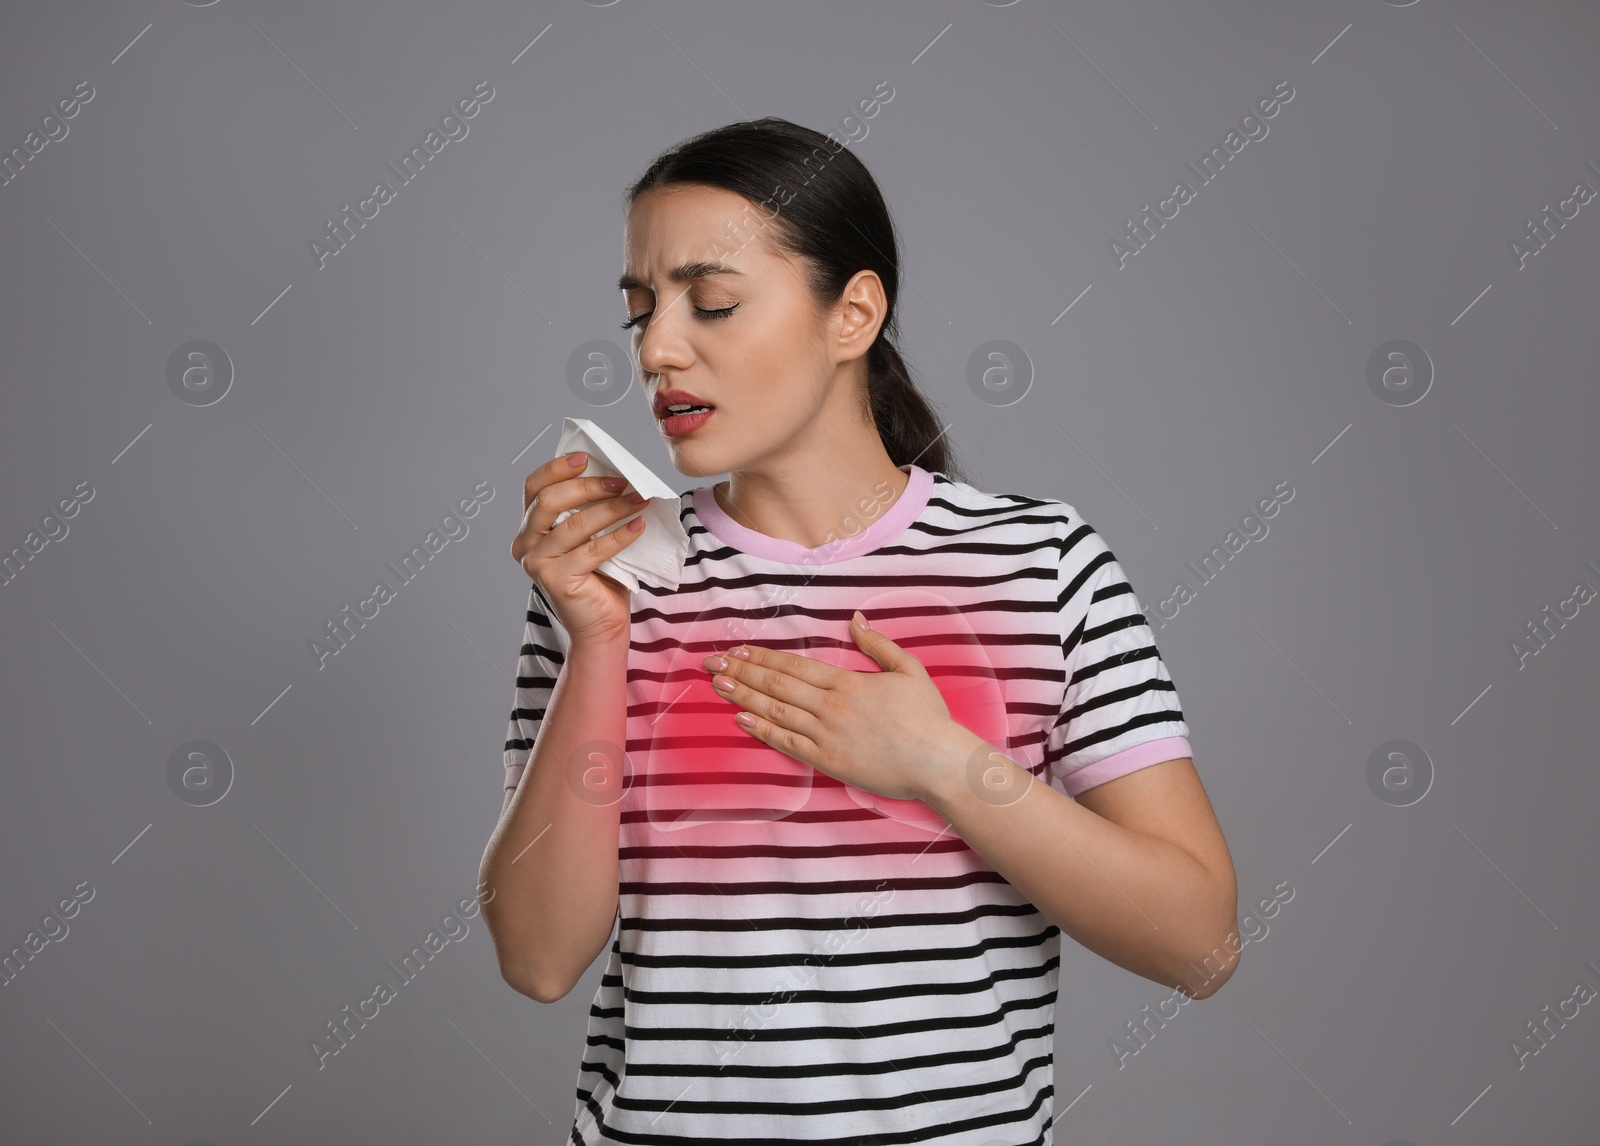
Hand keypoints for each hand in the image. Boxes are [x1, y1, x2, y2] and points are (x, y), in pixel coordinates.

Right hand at [510, 451, 650, 645]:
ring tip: (640, 499)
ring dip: (611, 508)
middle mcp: (525, 544)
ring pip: (573, 524)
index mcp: (529, 527)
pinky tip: (638, 526)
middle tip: (623, 482)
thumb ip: (590, 508)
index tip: (587, 458)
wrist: (601, 624)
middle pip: (549, 501)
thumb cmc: (600, 576)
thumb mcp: (591, 535)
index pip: (534, 487)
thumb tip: (616, 474)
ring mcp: (537, 564)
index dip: (557, 468)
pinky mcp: (556, 581)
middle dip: (588, 486)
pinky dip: (618, 536)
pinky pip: (591, 551)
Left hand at [700, 611, 968, 802]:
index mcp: (847, 682)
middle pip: (776, 685)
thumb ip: (878, 644)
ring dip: (743, 697)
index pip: (794, 665)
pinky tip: (742, 719)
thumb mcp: (909, 670)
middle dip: (742, 672)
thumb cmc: (928, 718)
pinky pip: (788, 743)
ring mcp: (827, 734)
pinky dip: (762, 730)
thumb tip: (855, 619)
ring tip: (718, 685)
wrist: (937, 762)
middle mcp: (831, 706)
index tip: (739, 651)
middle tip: (712, 663)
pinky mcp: (828, 760)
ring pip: (776, 711)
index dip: (763, 658)